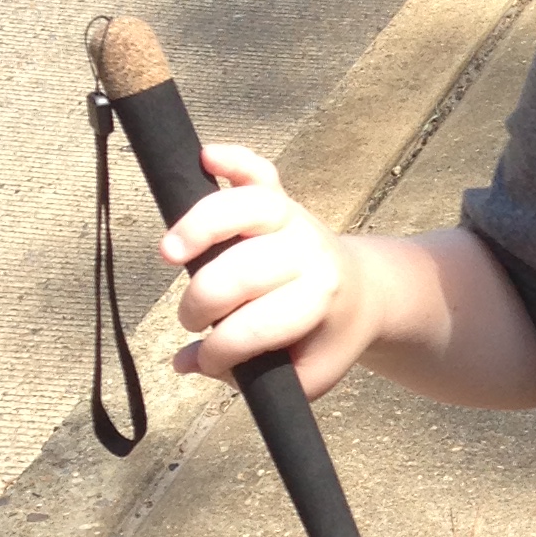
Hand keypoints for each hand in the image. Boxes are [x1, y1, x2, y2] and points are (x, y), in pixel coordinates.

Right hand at [161, 144, 371, 395]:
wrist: (365, 293)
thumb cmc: (326, 335)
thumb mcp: (307, 374)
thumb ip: (250, 378)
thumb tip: (186, 363)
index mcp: (319, 300)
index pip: (256, 326)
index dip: (220, 349)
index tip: (207, 360)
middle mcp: (309, 253)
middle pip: (242, 272)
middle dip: (201, 305)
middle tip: (193, 320)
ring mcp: (295, 220)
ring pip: (246, 210)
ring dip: (200, 229)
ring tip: (170, 254)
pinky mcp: (282, 197)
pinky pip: (258, 170)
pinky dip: (233, 159)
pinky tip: (206, 157)